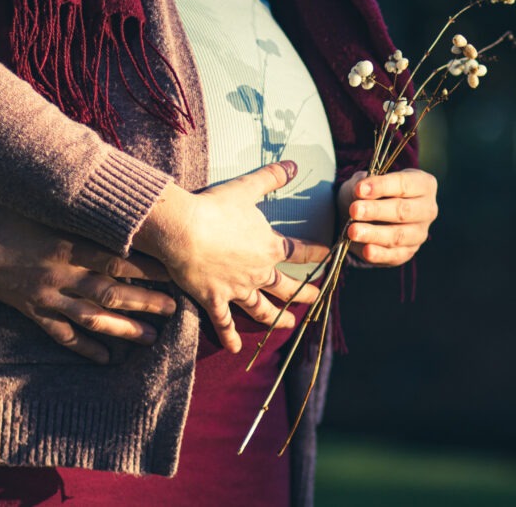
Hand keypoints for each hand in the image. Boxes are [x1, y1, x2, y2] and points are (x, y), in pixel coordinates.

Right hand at [0, 196, 175, 363]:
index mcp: (65, 243)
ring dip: (123, 329)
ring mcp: (44, 295)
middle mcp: (58, 273)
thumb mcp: (38, 198)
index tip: (173, 272)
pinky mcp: (30, 310)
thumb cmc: (0, 209)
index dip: (147, 269)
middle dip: (145, 302)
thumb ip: (73, 197)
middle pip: (110, 292)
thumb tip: (104, 174)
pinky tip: (105, 358)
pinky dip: (83, 347)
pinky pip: (60, 334)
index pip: (116, 259)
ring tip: (151, 338)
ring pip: (90, 318)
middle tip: (174, 309)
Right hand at [134, 162, 328, 352]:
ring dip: (277, 318)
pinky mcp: (214, 300)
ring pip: (263, 309)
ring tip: (289, 325)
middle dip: (304, 293)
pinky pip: (224, 322)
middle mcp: (259, 272)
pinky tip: (236, 350)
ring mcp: (237, 289)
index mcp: (269, 246)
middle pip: (287, 287)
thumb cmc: (215, 207)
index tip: (332, 257)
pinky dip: (230, 337)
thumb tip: (294, 164)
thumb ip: (271, 177)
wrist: (183, 230)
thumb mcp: (246, 188)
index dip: (318, 254)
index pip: (301, 252)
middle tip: (317, 298)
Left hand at [338, 168, 437, 265]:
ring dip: (374, 234)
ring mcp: (420, 233)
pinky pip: (395, 255)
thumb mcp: (368, 182)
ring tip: (352, 231)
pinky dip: (380, 254)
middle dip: (376, 210)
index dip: (381, 186)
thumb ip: (365, 185)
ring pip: (398, 235)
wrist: (370, 215)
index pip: (404, 184)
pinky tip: (366, 251)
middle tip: (354, 210)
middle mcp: (427, 210)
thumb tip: (358, 193)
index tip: (359, 189)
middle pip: (403, 211)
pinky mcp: (408, 252)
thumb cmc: (373, 192)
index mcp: (423, 185)